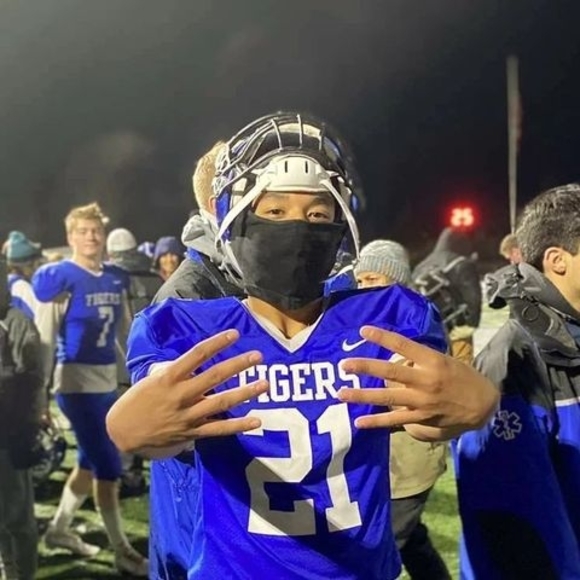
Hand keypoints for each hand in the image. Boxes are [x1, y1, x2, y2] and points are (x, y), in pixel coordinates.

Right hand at [106, 329, 268, 454]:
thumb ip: (176, 370)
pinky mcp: (192, 432)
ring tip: (264, 384)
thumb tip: (197, 361)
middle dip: (238, 365)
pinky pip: (219, 429)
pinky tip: (256, 421)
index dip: (217, 343)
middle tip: (258, 356)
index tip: (234, 334)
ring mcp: (188, 415)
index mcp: (169, 377)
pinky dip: (238, 426)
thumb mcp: (152, 379)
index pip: (197, 355)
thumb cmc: (138, 400)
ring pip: (221, 402)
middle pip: (214, 377)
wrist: (122, 432)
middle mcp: (181, 395)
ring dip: (245, 393)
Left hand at [337, 325, 498, 440]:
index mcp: (432, 360)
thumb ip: (419, 360)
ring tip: (341, 393)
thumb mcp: (444, 360)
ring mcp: (422, 401)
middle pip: (390, 372)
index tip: (363, 330)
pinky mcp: (421, 418)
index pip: (403, 345)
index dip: (382, 337)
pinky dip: (376, 422)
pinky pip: (394, 421)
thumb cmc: (461, 376)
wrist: (484, 404)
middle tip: (344, 365)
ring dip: (362, 396)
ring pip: (387, 398)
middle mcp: (425, 380)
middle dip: (365, 367)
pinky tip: (359, 422)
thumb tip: (393, 358)